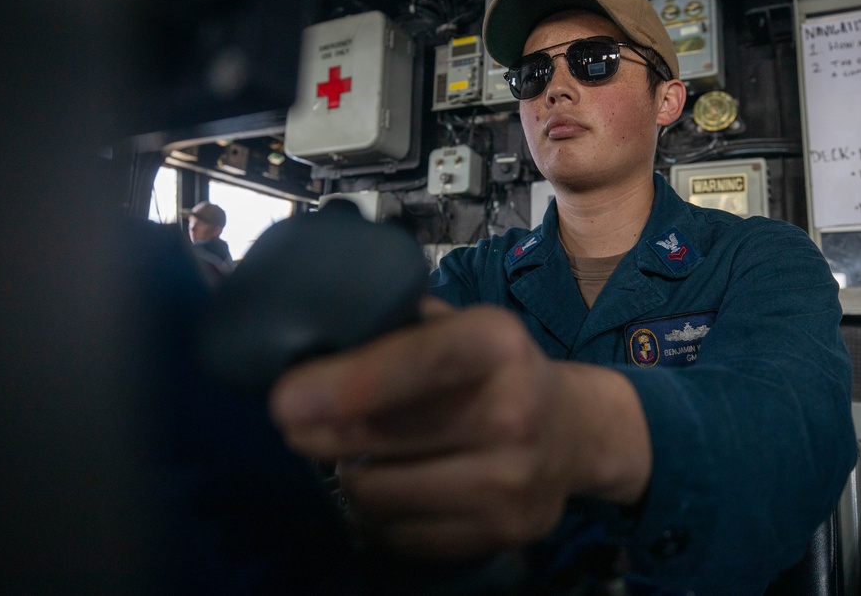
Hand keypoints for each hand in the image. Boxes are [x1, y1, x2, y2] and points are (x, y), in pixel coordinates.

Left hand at [268, 297, 650, 559]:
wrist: (576, 433)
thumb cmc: (496, 370)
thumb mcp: (461, 326)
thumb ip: (398, 326)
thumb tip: (311, 339)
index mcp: (497, 344)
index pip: (418, 362)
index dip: (347, 383)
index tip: (285, 402)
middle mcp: (514, 412)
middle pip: (382, 438)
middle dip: (320, 434)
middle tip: (296, 425)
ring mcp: (512, 482)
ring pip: (378, 494)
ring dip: (350, 475)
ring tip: (357, 454)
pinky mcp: (504, 534)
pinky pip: (399, 535)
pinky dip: (379, 514)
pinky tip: (390, 485)